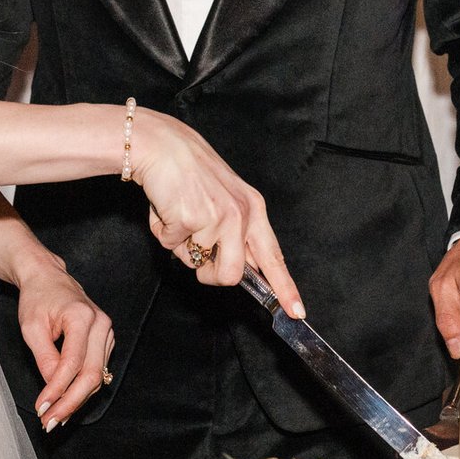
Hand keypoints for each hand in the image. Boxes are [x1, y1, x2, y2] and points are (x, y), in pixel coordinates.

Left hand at [17, 255, 114, 431]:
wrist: (48, 278)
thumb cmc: (37, 299)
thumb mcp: (31, 327)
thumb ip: (44, 358)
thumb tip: (54, 388)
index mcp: (81, 317)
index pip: (72, 363)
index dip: (57, 390)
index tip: (41, 408)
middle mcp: (101, 325)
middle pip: (92, 374)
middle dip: (70, 403)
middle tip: (50, 422)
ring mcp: (107, 332)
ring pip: (97, 376)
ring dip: (77, 400)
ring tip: (55, 417)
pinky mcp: (105, 340)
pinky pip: (97, 370)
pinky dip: (82, 388)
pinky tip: (66, 401)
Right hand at [126, 109, 305, 318]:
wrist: (163, 146)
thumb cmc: (191, 174)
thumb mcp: (227, 199)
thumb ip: (237, 233)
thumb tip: (243, 270)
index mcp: (253, 210)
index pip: (272, 257)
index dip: (285, 288)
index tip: (296, 312)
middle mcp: (239, 215)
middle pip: (230, 275)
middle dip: (208, 272)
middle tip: (195, 249)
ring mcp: (216, 218)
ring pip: (196, 264)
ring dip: (181, 247)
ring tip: (180, 215)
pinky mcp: (190, 219)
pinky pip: (171, 246)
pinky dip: (163, 232)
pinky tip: (167, 208)